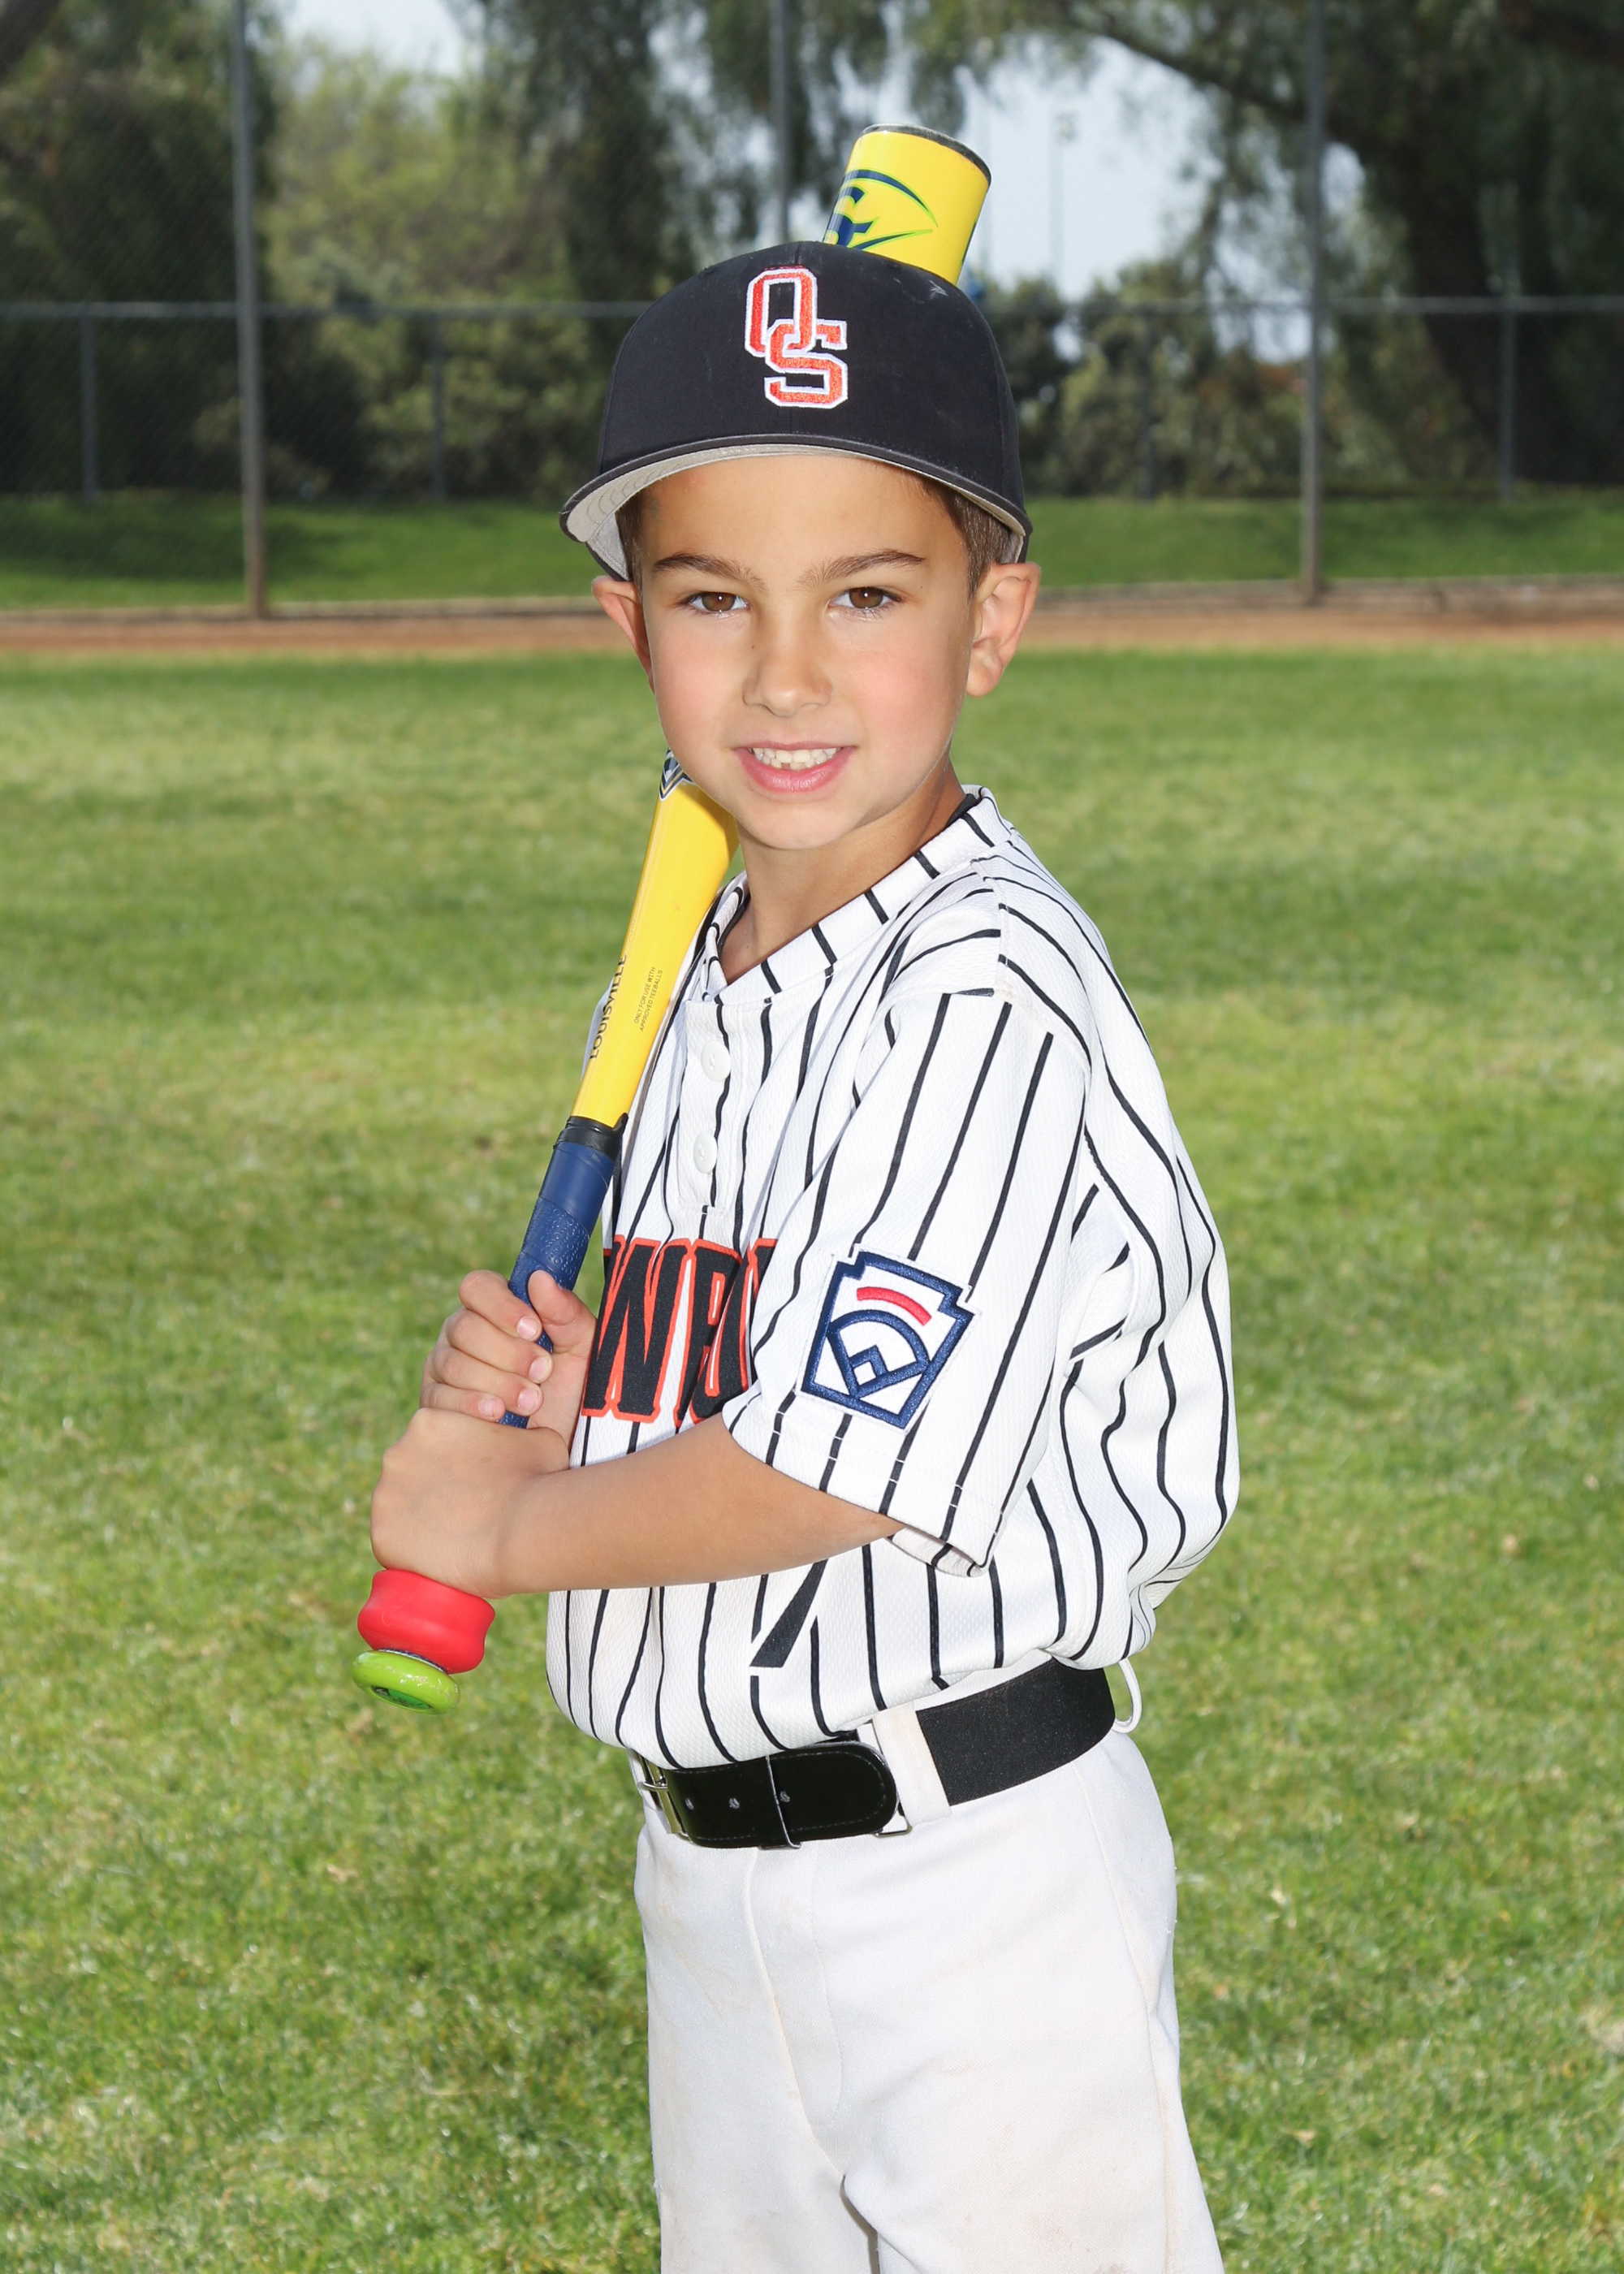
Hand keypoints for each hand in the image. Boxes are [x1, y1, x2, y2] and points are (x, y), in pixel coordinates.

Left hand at [371, 1406, 569, 1598]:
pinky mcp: (382, 1538)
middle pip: (409, 1476)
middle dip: (431, 1493)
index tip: (472, 1485)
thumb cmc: (537, 1480)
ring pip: (397, 1512)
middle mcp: (396, 1454)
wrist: (524, 1529)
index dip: (452, 1466)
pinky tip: (440, 1560)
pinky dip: (411, 1554)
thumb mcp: (537, 1439)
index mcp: (426, 1423)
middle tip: (464, 1514)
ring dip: (418, 1523)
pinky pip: (394, 1547)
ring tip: (454, 1539)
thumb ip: (518, 1436)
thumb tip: (527, 1440)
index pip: (430, 1445)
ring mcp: (385, 1498)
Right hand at [420, 1269, 596, 1436]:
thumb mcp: (580, 1347)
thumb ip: (564, 1311)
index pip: (477, 1287)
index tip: (534, 1330)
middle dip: (508, 1352)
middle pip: (464, 1327)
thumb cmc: (571, 1387)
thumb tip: (540, 1278)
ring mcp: (444, 1366)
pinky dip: (472, 1404)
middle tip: (542, 1371)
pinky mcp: (435, 1401)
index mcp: (494, 1309)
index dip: (502, 1306)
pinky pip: (440, 1396)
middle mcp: (462, 1332)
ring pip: (453, 1363)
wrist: (561, 1442)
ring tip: (532, 1400)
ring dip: (497, 1382)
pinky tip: (497, 1415)